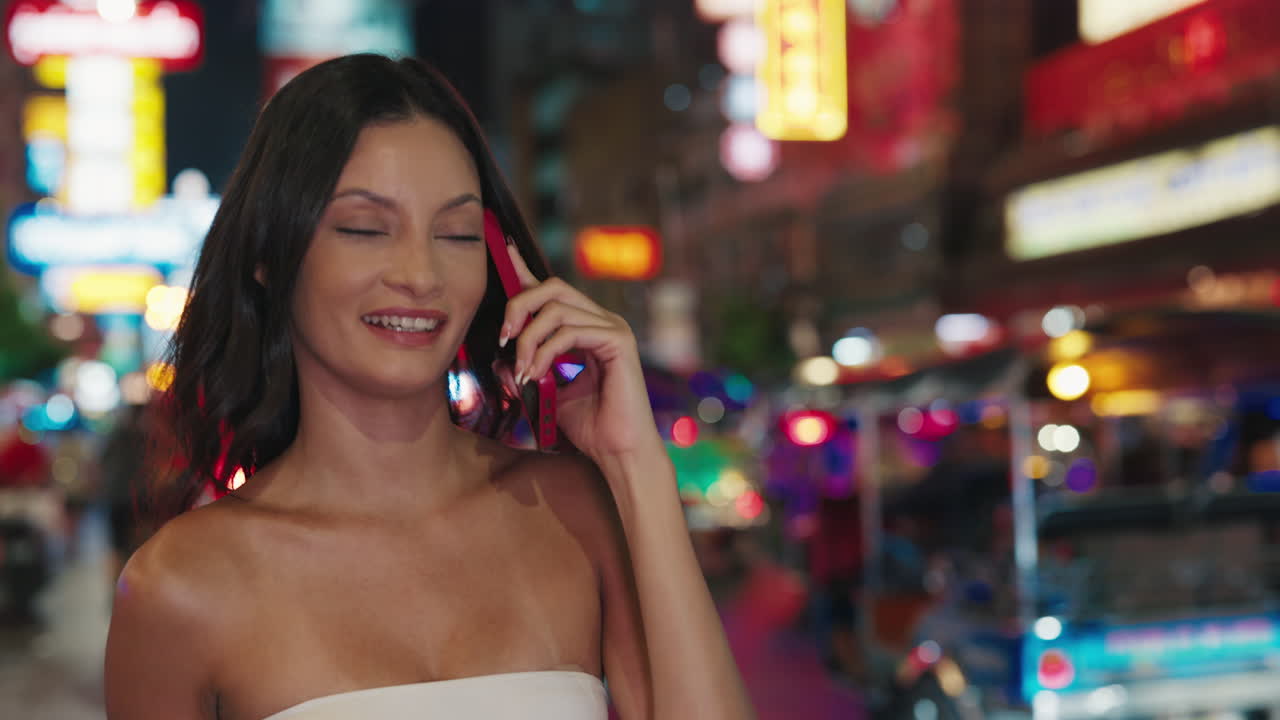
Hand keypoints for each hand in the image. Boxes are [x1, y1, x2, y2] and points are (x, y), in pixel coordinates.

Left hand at [498, 245, 663, 465]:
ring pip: (557, 308)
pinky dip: (545, 352)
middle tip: (504, 338)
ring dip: (529, 339)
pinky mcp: (619, 341)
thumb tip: (502, 357)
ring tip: (522, 371)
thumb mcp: (548, 392)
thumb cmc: (590, 427)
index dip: (525, 269)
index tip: (502, 251)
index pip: (553, 291)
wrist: (619, 453)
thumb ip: (529, 368)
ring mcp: (614, 328)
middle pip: (552, 287)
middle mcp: (603, 321)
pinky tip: (536, 374)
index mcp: (588, 328)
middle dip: (520, 306)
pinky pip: (571, 331)